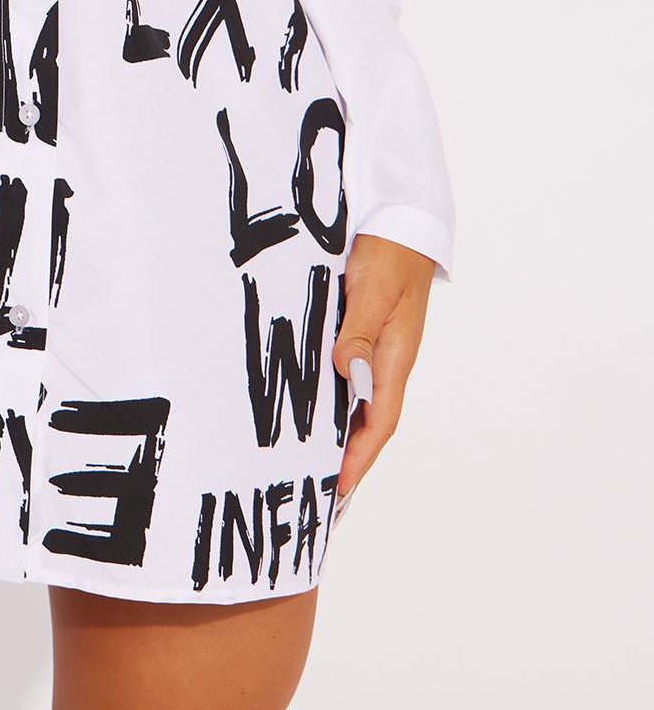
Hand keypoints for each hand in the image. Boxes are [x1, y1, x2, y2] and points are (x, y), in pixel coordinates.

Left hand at [331, 232, 436, 512]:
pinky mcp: (362, 329)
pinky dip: (331, 395)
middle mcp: (388, 360)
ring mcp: (376, 346)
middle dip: (347, 456)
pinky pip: (347, 373)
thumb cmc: (390, 254)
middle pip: (367, 420)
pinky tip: (309, 402)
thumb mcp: (373, 292)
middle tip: (319, 489)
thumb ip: (360, 333)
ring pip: (356, 398)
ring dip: (336, 429)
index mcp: (395, 358)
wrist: (401, 219)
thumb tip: (349, 375)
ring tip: (308, 458)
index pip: (379, 422)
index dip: (359, 458)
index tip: (337, 490)